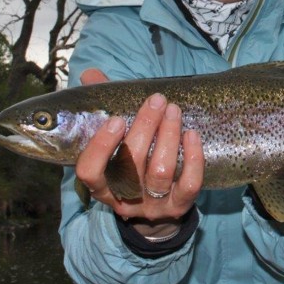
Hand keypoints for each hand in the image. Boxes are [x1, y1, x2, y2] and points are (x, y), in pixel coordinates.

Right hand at [75, 69, 204, 238]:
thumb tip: (90, 74)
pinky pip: (189, 184)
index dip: (101, 146)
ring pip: (160, 172)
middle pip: (131, 164)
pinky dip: (193, 158)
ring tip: (174, 110)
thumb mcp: (114, 141)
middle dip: (146, 127)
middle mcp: (124, 198)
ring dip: (169, 136)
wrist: (157, 209)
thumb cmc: (131, 163)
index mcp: (101, 184)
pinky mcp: (180, 207)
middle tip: (157, 100)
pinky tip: (192, 134)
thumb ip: (102, 108)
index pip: (90, 171)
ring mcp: (153, 205)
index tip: (116, 119)